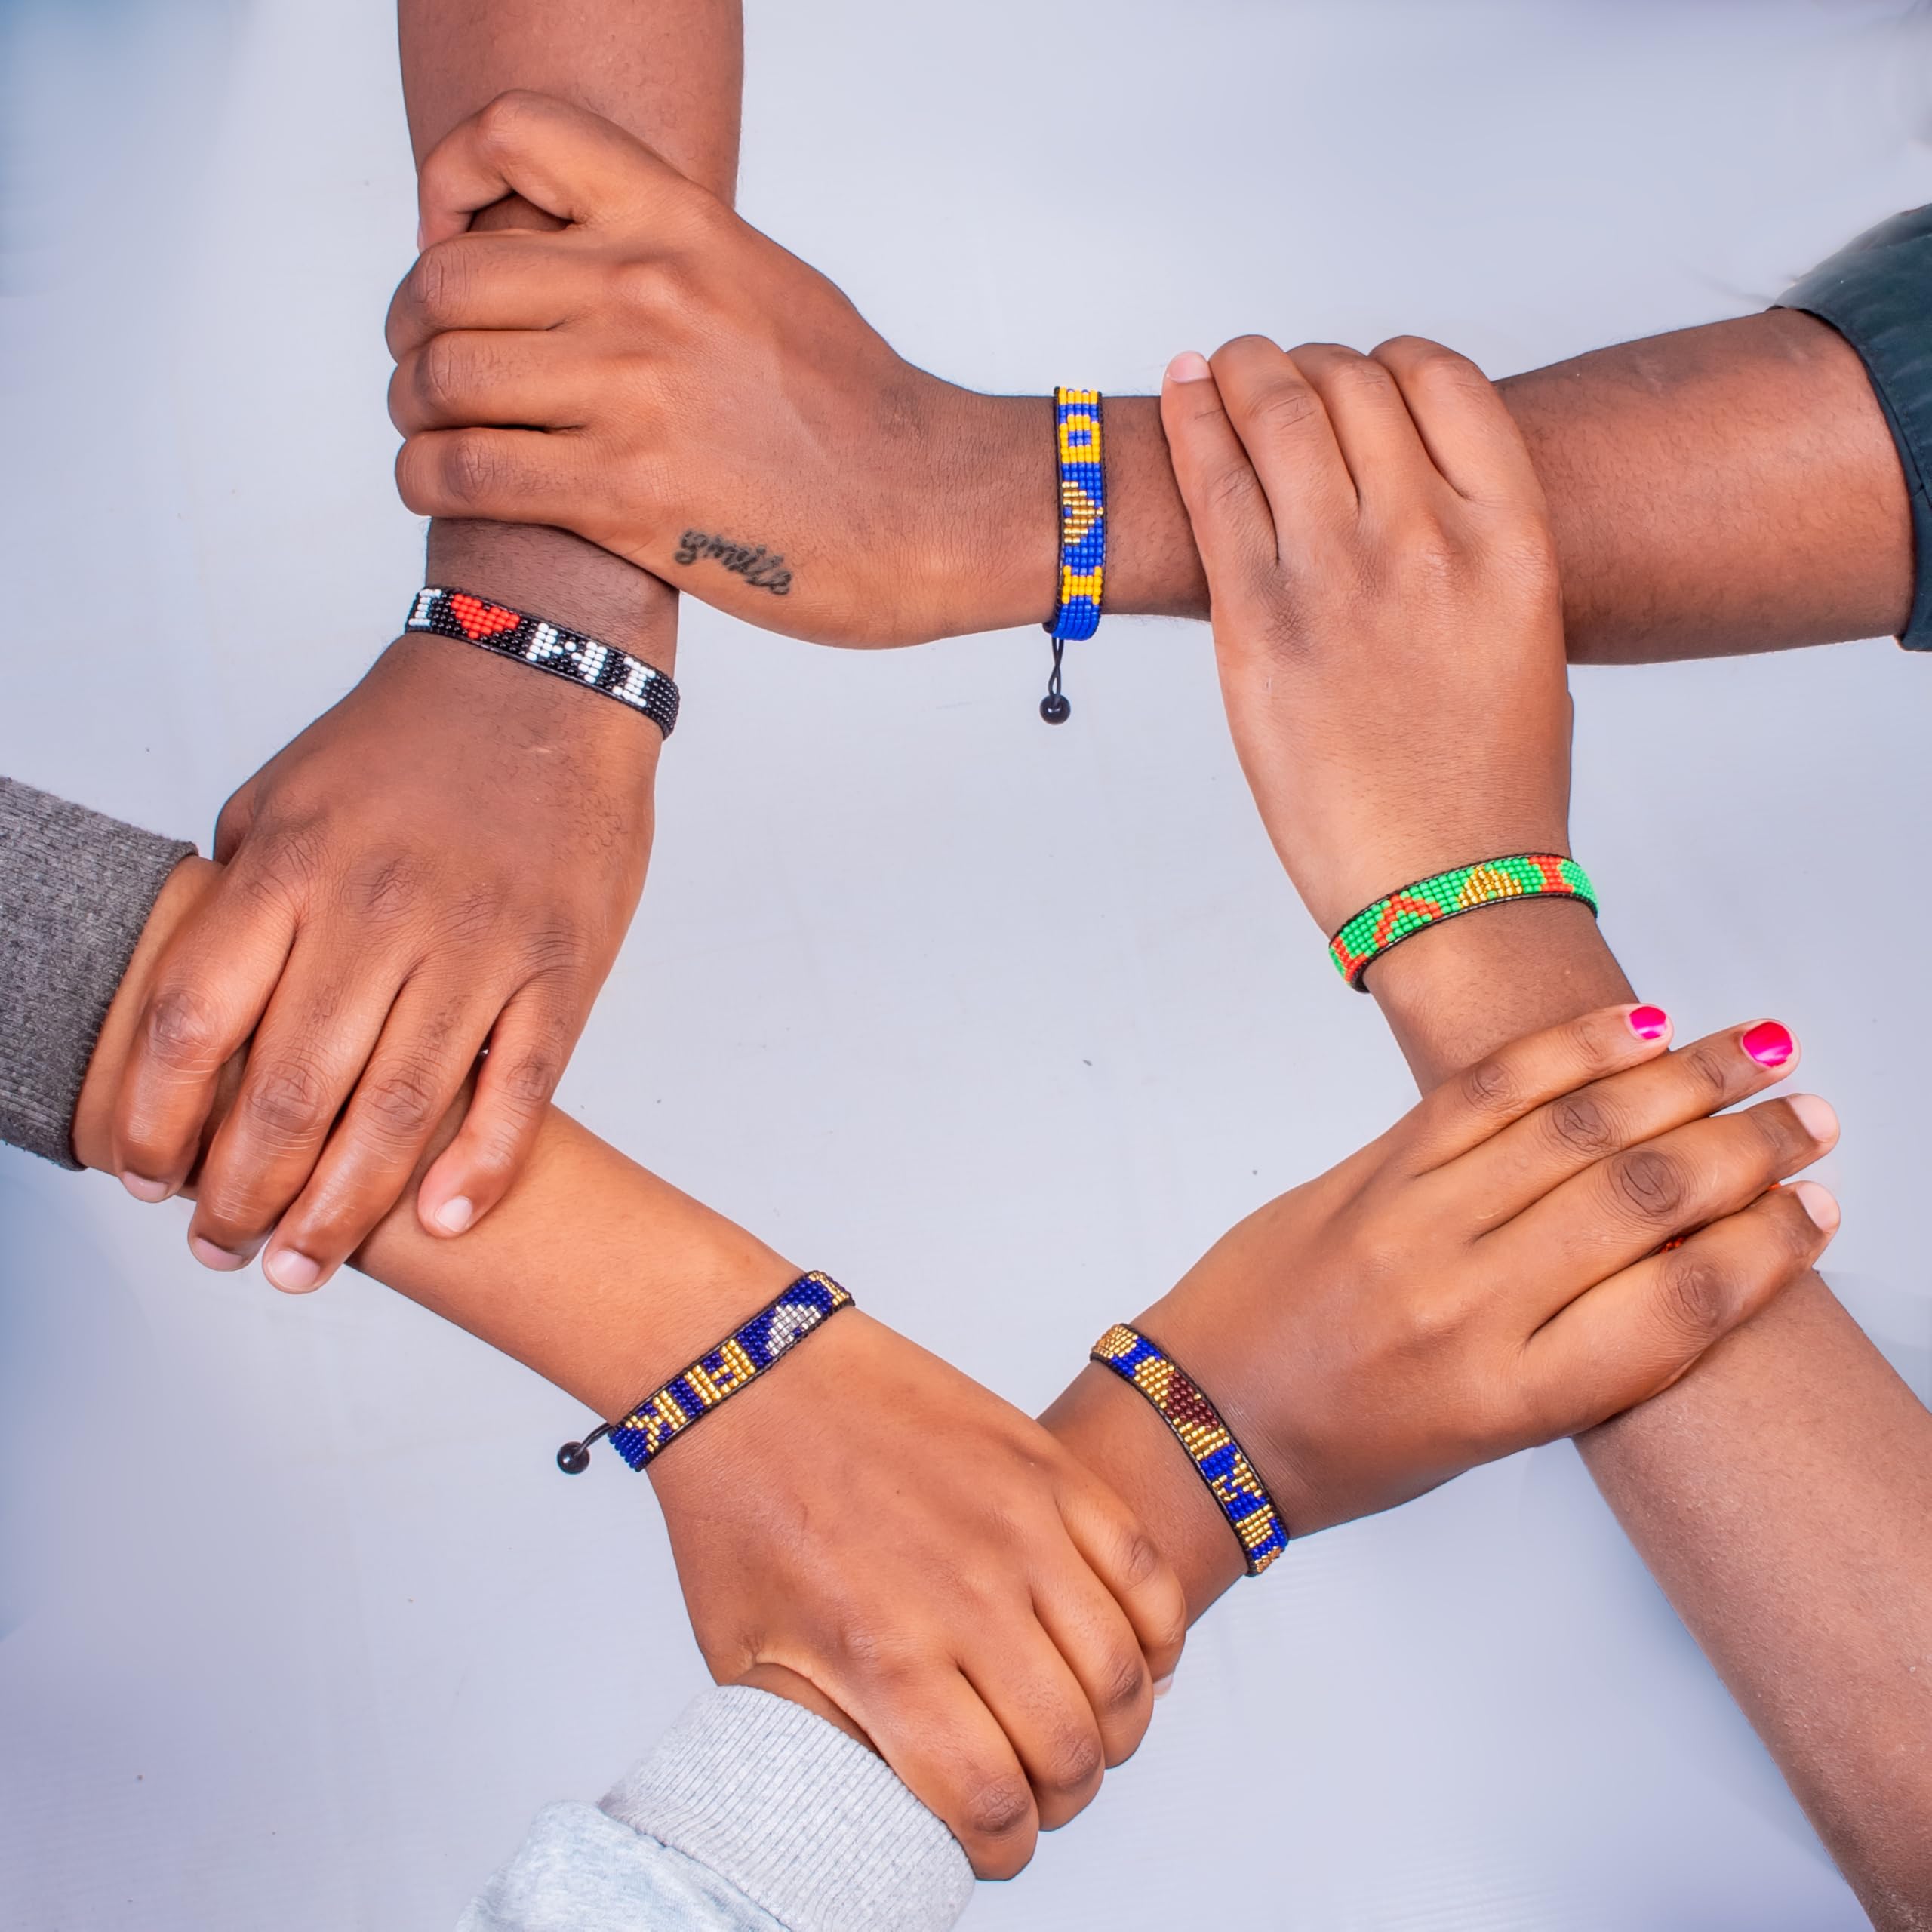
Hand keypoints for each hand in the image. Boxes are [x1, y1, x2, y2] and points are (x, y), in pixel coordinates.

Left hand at [108, 637, 656, 1286]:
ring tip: (303, 1269)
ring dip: (341, 1211)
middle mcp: (379, 909)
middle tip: (221, 1253)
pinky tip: (439, 1222)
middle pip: (288, 1092)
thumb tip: (203, 1014)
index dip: (152, 1118)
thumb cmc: (407, 741)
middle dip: (240, 1197)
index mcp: (293, 865)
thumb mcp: (282, 796)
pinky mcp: (564, 965)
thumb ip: (239, 901)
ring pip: (399, 1111)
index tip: (140, 1178)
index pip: (192, 1021)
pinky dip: (482, 1167)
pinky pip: (521, 1088)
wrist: (545, 675)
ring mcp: (481, 942)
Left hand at [384, 91, 1053, 647]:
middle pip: (445, 281)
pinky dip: (424, 480)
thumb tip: (586, 266)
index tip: (452, 250)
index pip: (513, 134)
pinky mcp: (626, 495)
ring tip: (432, 437)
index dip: (448, 187)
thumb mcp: (765, 285)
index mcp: (680, 224)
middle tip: (426, 371)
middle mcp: (647, 292)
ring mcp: (633, 394)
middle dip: (413, 333)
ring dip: (413, 414)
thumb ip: (669, 259)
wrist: (933, 510)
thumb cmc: (856, 413)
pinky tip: (439, 489)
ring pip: (441, 380)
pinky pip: (465, 471)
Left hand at [648, 1309, 1186, 1877]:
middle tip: (1041, 1788)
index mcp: (884, 1659)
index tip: (995, 1842)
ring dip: (1118, 1723)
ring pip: (1125, 1671)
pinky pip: (1144, 1572)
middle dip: (1064, 1795)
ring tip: (1088, 1727)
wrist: (750, 1374)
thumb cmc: (738, 1509)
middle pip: (1073, 1748)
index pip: (993, 1801)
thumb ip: (821, 1733)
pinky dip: (1156, 1632)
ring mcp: (1018, 1526)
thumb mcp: (745, 1657)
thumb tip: (883, 1795)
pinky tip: (1131, 1654)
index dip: (1006, 1847)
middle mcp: (965, 1597)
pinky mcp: (1044, 1468)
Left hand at [1126, 1003, 1837, 1536]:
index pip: (1680, 1310)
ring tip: (1758, 1050)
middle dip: (1747, 1149)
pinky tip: (1634, 1027)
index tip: (1821, 1208)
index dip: (1770, 1250)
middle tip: (1810, 1116)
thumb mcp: (1481, 1438)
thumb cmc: (1344, 1448)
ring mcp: (1412, 1225)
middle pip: (1643, 1202)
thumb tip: (1682, 1261)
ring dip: (1682, 1080)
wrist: (1198, 1420)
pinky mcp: (1367, 1171)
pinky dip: (1566, 1052)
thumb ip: (1577, 1355)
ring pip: (1575, 1130)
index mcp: (1510, 1399)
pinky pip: (1482, 1092)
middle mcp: (1467, 1305)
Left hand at [1159, 335, 1571, 936]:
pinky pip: (1215, 488)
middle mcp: (1428, 537)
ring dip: (1245, 369)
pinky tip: (1182, 390)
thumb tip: (1416, 503)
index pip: (1448, 382)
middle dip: (1309, 364)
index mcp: (1513, 538)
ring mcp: (1339, 577)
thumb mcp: (1519, 641)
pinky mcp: (1257, 625)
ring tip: (1223, 365)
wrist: (1449, 889)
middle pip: (1354, 384)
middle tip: (1276, 371)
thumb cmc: (1490, 786)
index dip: (1394, 359)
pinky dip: (1193, 421)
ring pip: (1280, 413)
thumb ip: (1472, 555)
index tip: (1363, 372)